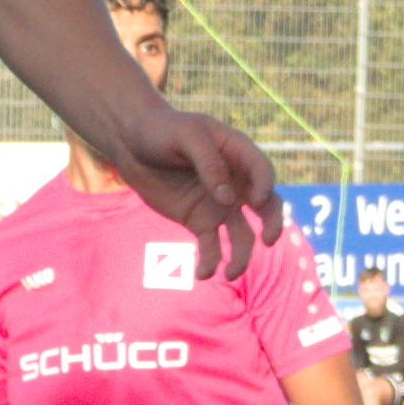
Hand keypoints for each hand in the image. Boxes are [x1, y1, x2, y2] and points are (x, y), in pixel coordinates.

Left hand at [107, 102, 282, 271]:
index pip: (261, 171)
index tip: (254, 202)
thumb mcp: (186, 136)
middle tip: (268, 240)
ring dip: (241, 256)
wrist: (132, 144)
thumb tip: (228, 200)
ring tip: (229, 274)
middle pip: (265, 207)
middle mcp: (235, 182)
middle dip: (271, 224)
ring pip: (242, 234)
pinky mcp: (199, 222)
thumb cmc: (162, 130)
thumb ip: (209, 164)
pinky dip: (210, 262)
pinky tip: (203, 273)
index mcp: (237, 153)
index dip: (264, 186)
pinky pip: (211, 246)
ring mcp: (219, 205)